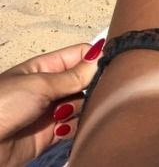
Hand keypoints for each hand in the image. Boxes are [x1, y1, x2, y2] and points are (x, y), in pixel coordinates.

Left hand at [0, 40, 103, 166]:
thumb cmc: (5, 104)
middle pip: (83, 80)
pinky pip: (73, 126)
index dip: (96, 57)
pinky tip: (73, 126)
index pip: (78, 55)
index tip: (115, 61)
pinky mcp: (50, 134)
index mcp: (44, 67)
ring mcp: (50, 111)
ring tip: (76, 112)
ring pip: (81, 104)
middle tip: (105, 88)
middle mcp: (49, 87)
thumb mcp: (40, 83)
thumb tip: (101, 56)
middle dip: (94, 83)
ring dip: (84, 107)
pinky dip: (78, 126)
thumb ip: (73, 75)